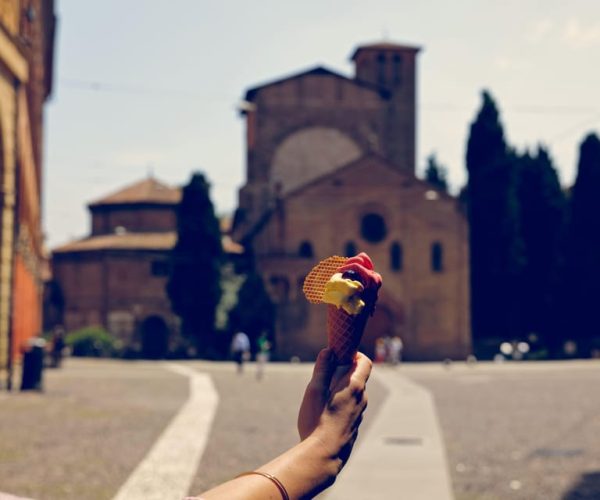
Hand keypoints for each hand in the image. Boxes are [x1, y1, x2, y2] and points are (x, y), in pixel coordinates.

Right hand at [298, 349, 371, 466]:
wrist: (323, 456)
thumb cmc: (317, 421)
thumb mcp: (315, 390)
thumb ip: (323, 368)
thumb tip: (328, 351)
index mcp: (354, 387)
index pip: (364, 362)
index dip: (354, 354)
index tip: (339, 354)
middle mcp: (361, 399)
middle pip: (357, 377)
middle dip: (342, 372)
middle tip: (323, 377)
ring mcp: (359, 414)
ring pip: (353, 394)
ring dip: (340, 389)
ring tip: (321, 398)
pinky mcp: (354, 426)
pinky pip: (350, 407)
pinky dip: (341, 403)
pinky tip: (324, 414)